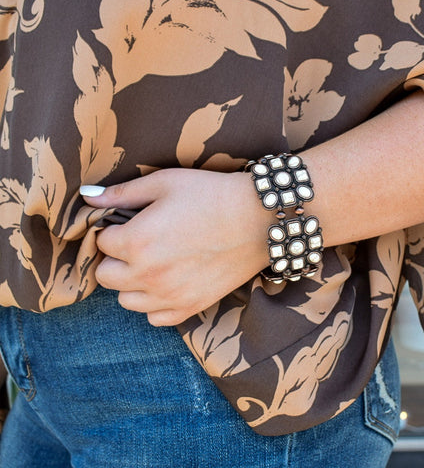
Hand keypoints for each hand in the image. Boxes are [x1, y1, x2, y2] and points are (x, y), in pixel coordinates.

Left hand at [82, 168, 269, 325]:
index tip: (130, 223)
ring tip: (153, 264)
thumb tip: (88, 196)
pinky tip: (168, 284)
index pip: (101, 243)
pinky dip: (155, 304)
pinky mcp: (191, 306)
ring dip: (132, 283)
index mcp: (136, 241)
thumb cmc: (212, 195)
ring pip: (126, 301)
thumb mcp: (165, 183)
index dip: (114, 230)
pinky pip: (155, 318)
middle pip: (106, 277)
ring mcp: (169, 295)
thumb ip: (122, 193)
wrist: (258, 219)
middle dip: (116, 259)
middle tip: (138, 244)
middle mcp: (148, 274)